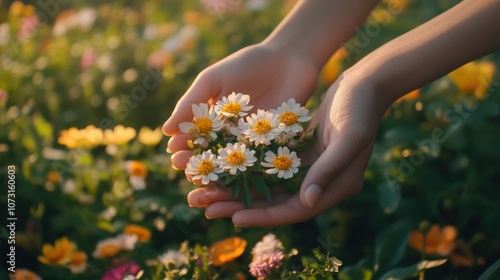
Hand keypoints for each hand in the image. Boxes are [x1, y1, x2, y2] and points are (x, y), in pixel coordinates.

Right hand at [163, 42, 319, 169]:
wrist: (288, 59)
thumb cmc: (247, 65)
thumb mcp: (214, 79)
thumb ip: (191, 103)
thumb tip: (165, 130)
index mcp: (211, 119)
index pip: (193, 137)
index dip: (182, 146)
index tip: (174, 152)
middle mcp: (228, 134)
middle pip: (209, 154)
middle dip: (196, 163)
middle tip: (186, 169)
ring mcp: (250, 142)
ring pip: (230, 164)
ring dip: (216, 174)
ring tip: (205, 180)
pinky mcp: (272, 146)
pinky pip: (257, 162)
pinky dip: (246, 172)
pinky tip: (236, 179)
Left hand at [187, 73, 387, 226]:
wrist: (364, 84)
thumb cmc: (361, 109)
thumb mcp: (348, 139)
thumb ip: (327, 171)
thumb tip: (306, 203)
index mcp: (336, 187)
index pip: (295, 210)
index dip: (264, 216)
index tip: (234, 218)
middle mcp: (320, 183)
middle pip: (275, 202)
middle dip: (240, 205)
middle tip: (205, 205)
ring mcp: (310, 168)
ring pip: (267, 185)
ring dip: (237, 187)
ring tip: (205, 189)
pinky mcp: (301, 153)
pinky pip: (268, 165)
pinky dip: (247, 167)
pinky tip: (223, 165)